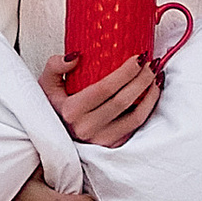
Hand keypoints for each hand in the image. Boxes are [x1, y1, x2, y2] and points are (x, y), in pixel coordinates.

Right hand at [38, 53, 159, 149]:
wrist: (52, 136)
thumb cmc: (52, 107)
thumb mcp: (46, 84)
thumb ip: (56, 66)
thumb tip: (77, 55)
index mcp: (71, 111)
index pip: (105, 89)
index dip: (125, 73)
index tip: (138, 57)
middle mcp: (87, 128)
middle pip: (123, 101)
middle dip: (142, 79)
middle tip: (151, 62)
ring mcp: (101, 140)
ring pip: (135, 117)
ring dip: (150, 95)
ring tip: (156, 76)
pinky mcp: (112, 145)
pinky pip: (135, 127)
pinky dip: (148, 108)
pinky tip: (152, 93)